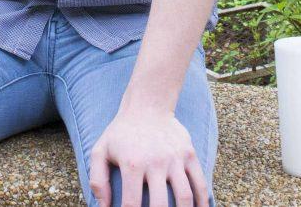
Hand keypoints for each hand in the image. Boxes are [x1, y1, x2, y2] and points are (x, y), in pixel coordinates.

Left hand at [88, 106, 208, 206]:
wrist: (147, 104)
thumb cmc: (121, 132)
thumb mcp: (100, 151)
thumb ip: (98, 180)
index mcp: (132, 164)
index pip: (132, 204)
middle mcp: (155, 162)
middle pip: (160, 205)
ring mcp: (175, 158)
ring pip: (184, 196)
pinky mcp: (189, 154)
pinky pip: (200, 182)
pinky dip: (203, 201)